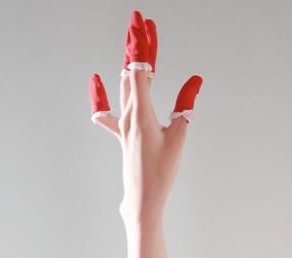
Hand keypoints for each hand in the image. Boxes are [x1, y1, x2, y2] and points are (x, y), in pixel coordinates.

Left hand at [89, 11, 201, 219]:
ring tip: (134, 44)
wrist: (142, 200)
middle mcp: (129, 116)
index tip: (142, 24)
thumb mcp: (178, 138)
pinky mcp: (122, 136)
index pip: (140, 71)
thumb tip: (195, 81)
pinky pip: (107, 113)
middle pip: (131, 73)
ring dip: (130, 65)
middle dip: (138, 47)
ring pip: (124, 87)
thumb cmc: (160, 173)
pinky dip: (102, 96)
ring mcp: (123, 126)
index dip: (141, 45)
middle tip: (142, 22)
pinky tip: (96, 82)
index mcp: (141, 114)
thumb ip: (185, 106)